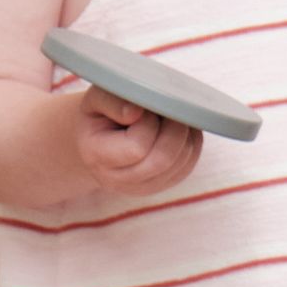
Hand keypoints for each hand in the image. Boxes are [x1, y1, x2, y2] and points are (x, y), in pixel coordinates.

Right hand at [73, 87, 201, 197]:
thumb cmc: (97, 115)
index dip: (148, 123)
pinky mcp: (162, 185)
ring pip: (180, 162)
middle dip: (175, 128)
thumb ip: (111, 101)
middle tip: (168, 107)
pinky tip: (179, 126)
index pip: (137, 147)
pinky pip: (188, 165)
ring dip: (185, 134)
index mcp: (97, 156)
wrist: (96, 141)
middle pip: (163, 159)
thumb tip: (136, 113)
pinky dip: (191, 142)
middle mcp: (119, 179)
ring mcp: (143, 186)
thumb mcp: (95, 99)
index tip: (144, 107)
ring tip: (171, 114)